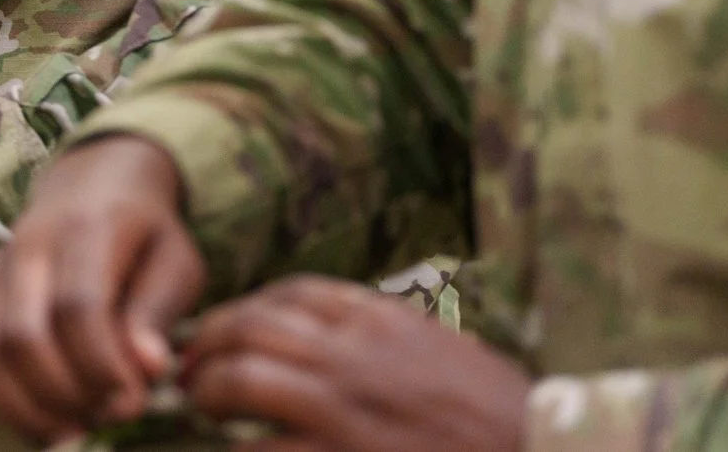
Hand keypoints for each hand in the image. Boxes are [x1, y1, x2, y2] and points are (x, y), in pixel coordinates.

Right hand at [0, 136, 203, 440]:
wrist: (94, 184)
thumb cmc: (143, 232)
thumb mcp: (175, 261)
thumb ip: (158, 312)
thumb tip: (148, 368)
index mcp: (85, 229)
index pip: (78, 307)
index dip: (103, 367)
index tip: (133, 401)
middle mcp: (27, 247)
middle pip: (22, 336)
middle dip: (67, 395)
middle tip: (107, 415)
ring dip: (26, 406)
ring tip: (72, 424)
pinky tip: (33, 404)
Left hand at [181, 277, 528, 451]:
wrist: (538, 451)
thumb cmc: (496, 414)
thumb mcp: (439, 352)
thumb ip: (384, 336)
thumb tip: (329, 337)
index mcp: (382, 322)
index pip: (291, 293)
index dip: (246, 307)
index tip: (229, 327)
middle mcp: (354, 356)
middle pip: (251, 327)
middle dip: (207, 342)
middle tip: (189, 364)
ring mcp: (342, 411)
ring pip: (241, 379)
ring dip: (207, 389)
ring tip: (198, 403)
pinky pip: (259, 450)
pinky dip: (234, 450)